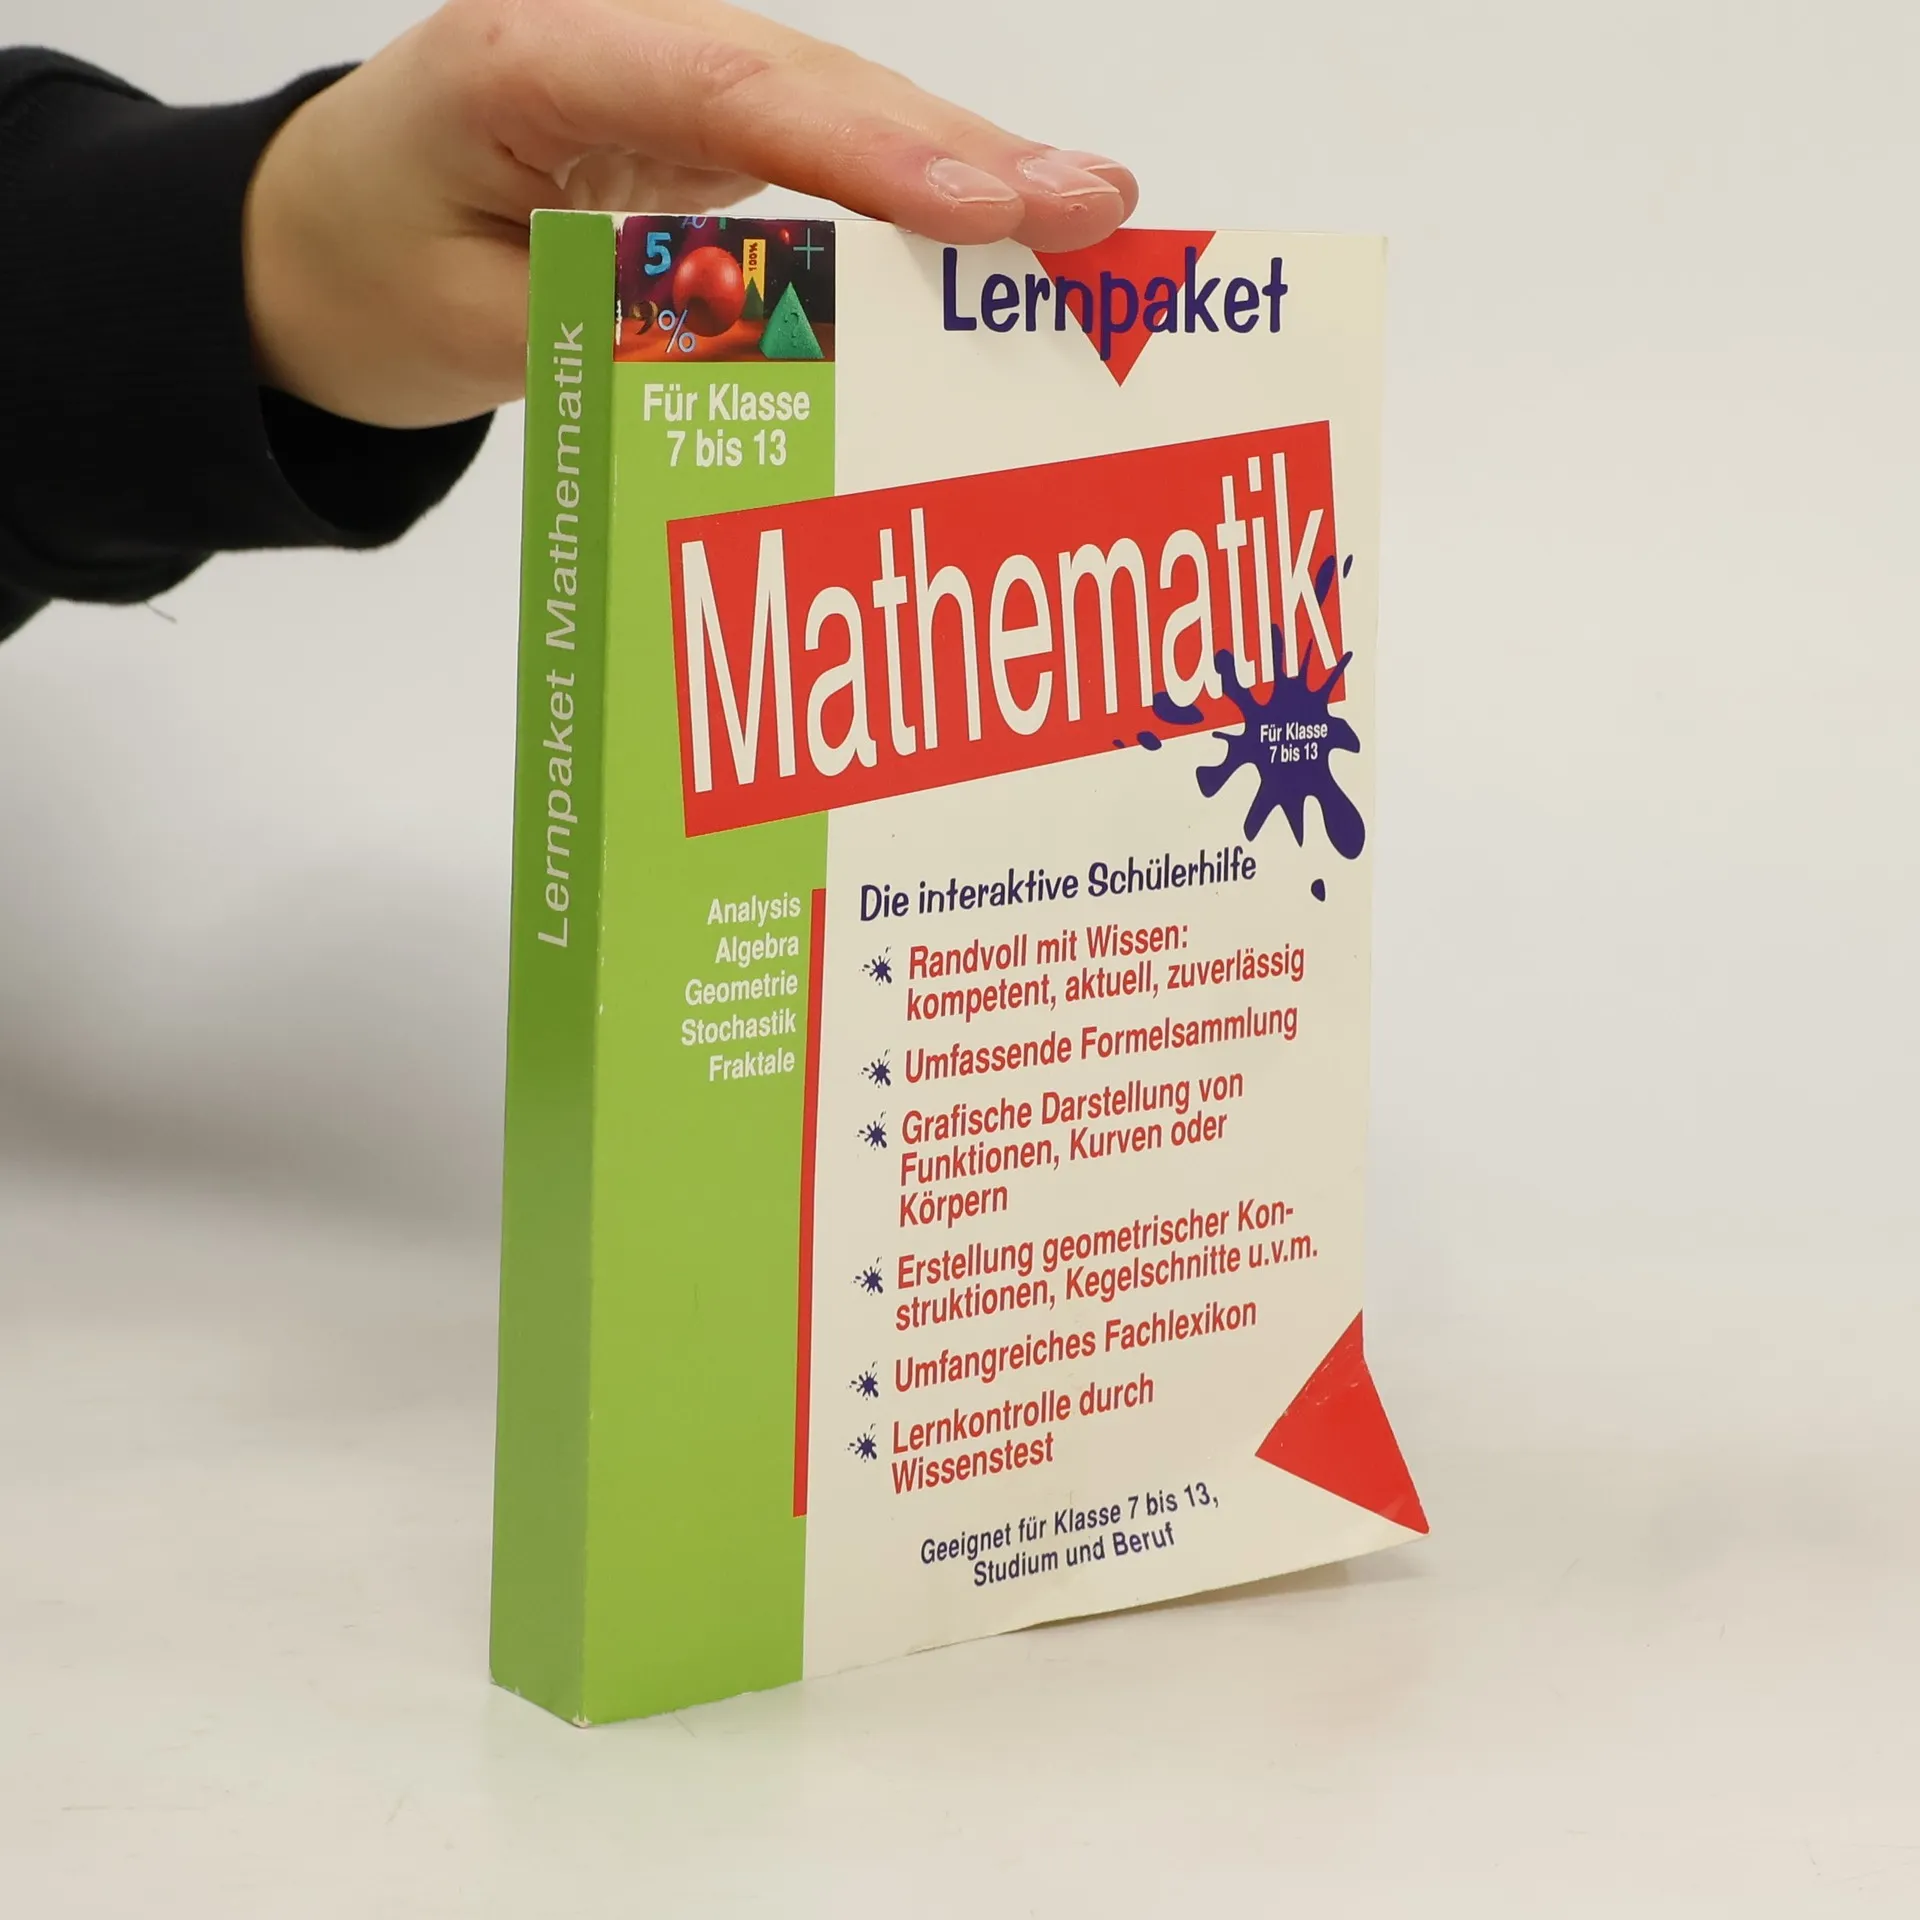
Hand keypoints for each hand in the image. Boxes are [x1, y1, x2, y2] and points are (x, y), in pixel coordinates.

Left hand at [243, 0, 1138, 427]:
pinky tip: (1006, 226)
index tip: (983, 206)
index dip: (869, 150)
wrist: (320, 235)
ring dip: (965, 168)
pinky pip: (826, 145)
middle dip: (961, 152)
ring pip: (840, 104)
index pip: (726, 90)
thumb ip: (625, 339)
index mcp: (532, 60)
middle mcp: (618, 38)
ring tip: (1090, 217)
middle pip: (815, 80)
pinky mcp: (704, 121)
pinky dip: (917, 191)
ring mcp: (669, 70)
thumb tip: (786, 367)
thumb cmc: (376, 270)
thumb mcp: (479, 332)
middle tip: (1095, 210)